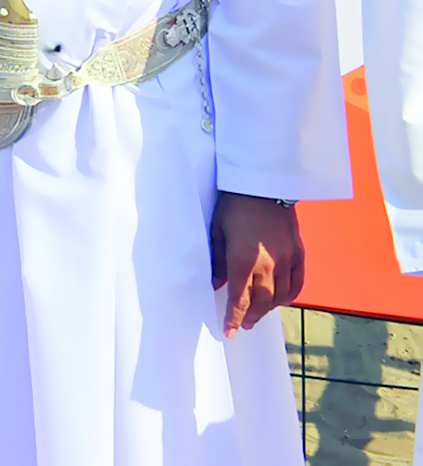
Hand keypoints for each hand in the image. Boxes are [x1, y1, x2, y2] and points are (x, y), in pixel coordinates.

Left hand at [212, 191, 303, 335]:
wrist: (265, 185)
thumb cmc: (235, 205)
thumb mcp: (217, 231)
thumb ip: (217, 261)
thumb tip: (216, 284)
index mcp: (243, 260)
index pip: (239, 299)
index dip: (233, 318)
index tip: (229, 331)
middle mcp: (268, 265)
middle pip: (262, 302)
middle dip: (251, 316)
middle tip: (244, 324)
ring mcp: (286, 260)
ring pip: (281, 296)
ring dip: (269, 308)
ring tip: (259, 313)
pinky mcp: (298, 253)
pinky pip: (298, 282)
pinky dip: (290, 295)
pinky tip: (282, 299)